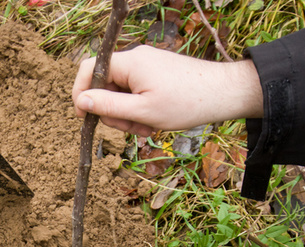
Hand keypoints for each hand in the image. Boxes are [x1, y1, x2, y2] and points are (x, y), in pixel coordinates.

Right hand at [72, 45, 263, 135]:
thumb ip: (108, 106)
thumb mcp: (142, 111)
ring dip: (128, 115)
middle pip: (105, 85)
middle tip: (131, 129)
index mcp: (130, 62)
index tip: (83, 117)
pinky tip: (154, 122)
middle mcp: (136, 58)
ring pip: (121, 92)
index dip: (81, 93)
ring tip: (148, 128)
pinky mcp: (156, 74)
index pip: (89, 69)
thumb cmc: (185, 103)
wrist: (223, 94)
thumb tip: (81, 101)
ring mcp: (147, 65)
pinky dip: (140, 109)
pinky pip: (136, 92)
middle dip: (113, 111)